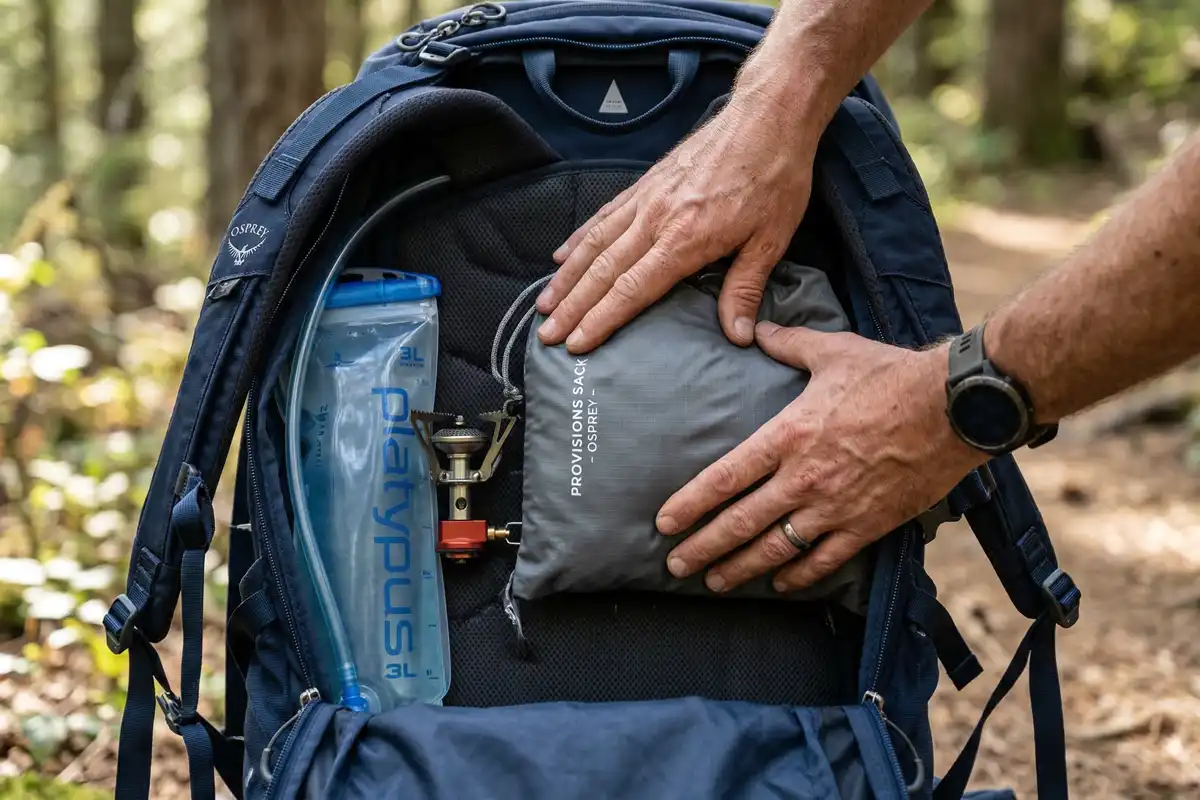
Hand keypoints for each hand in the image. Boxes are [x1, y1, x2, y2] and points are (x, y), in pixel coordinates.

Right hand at [534, 88, 819, 353]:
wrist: (767, 116)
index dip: (601, 320)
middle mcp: (656, 219)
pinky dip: (579, 237)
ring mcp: (646, 198)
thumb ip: (745, 288)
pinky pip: (604, 215)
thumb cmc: (775, 177)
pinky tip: (562, 256)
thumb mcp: (771, 239)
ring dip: (566, 277)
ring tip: (544, 304)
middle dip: (571, 307)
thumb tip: (737, 336)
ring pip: (594, 243)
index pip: (631, 289)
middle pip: (602, 271)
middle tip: (546, 335)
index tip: (577, 344)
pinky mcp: (646, 182)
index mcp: (685, 239)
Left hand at [656, 322, 987, 592]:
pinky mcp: (868, 524)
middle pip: (740, 523)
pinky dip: (798, 574)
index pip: (724, 478)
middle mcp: (804, 478)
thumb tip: (757, 329)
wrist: (954, 406)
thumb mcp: (832, 350)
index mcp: (787, 436)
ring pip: (776, 549)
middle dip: (703, 548)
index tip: (664, 523)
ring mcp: (835, 507)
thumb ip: (788, 344)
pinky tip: (780, 584)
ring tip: (713, 582)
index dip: (690, 504)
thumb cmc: (891, 374)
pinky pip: (825, 559)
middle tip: (675, 565)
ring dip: (740, 568)